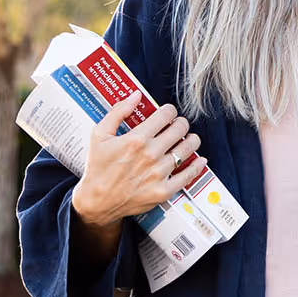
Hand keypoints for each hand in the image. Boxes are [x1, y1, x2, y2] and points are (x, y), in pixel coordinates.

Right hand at [71, 93, 204, 227]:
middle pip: (180, 129)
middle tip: (178, 125)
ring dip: (191, 141)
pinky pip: (188, 175)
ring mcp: (158, 173)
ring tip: (189, 139)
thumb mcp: (99, 134)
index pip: (166, 115)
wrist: (97, 201)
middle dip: (181, 123)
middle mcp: (150, 155)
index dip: (170, 111)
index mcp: (135, 139)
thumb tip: (136, 95)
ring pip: (187, 149)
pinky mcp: (164, 190)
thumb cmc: (98, 167)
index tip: (168, 113)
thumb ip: (118, 112)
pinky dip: (197, 165)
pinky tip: (200, 159)